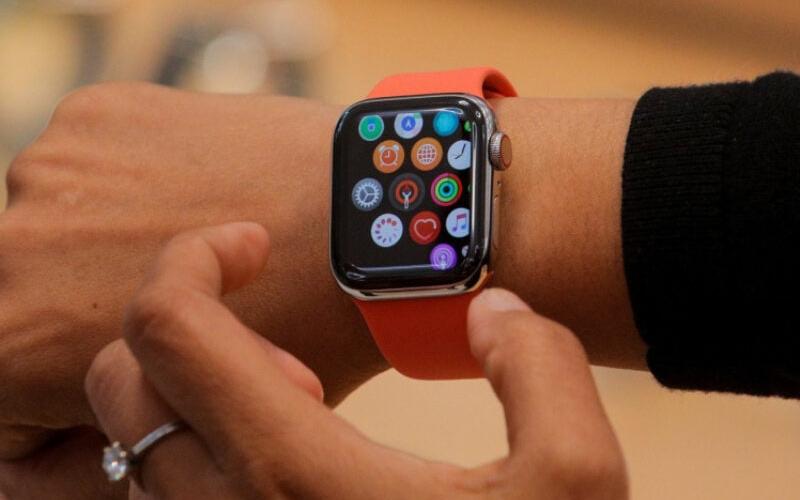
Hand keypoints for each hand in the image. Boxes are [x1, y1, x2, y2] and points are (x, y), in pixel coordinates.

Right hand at [0, 84, 383, 497]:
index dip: (64, 418)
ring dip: (105, 250)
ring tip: (195, 258)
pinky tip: (202, 200)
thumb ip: (115, 423)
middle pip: (27, 306)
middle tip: (164, 327)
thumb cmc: (301, 341)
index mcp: (12, 345)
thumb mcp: (193, 420)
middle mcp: (7, 250)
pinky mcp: (96, 113)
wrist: (369, 224)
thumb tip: (93, 427)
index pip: (1, 412)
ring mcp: (49, 169)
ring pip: (60, 232)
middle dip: (86, 324)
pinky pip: (96, 168)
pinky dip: (133, 188)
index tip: (124, 405)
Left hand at [85, 223, 627, 499]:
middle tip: (285, 348)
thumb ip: (542, 369)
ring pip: (134, 441)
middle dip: (188, 324)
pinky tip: (292, 461)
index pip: (169, 329)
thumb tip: (494, 316)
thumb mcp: (573, 481)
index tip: (250, 244)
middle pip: (121, 379)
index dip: (193, 257)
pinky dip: (200, 447)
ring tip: (298, 407)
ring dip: (194, 392)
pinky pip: (165, 491)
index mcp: (294, 473)